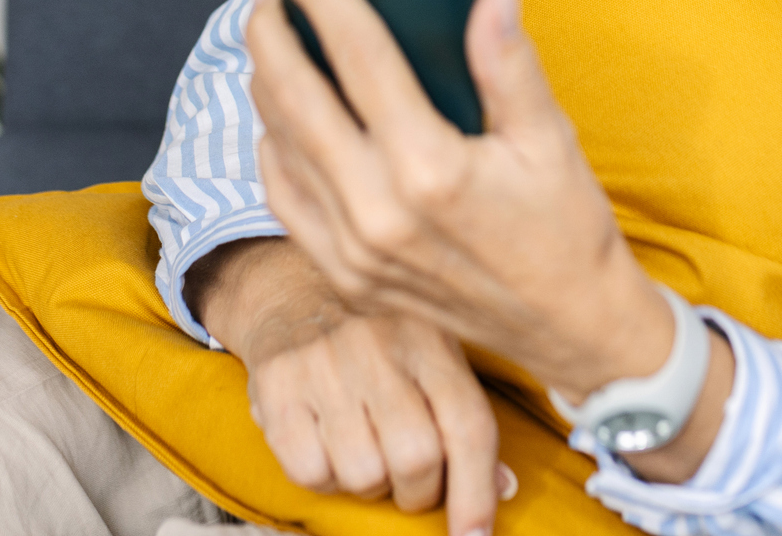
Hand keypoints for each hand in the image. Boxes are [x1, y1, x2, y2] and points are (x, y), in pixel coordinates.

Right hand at [193, 237, 509, 534]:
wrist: (292, 289)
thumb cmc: (380, 337)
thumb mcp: (435, 356)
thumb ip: (465, 418)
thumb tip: (503, 487)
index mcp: (431, 338)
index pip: (467, 426)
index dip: (476, 493)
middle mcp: (380, 346)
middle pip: (417, 458)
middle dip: (418, 492)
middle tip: (411, 482)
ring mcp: (326, 363)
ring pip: (363, 474)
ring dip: (369, 485)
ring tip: (366, 454)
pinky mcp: (278, 383)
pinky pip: (309, 472)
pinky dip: (323, 478)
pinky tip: (327, 447)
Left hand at [243, 0, 675, 404]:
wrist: (571, 329)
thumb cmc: (567, 230)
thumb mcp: (549, 138)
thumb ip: (509, 61)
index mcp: (429, 169)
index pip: (355, 53)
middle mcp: (377, 212)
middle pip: (291, 94)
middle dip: (269, 23)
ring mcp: (352, 250)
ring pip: (276, 142)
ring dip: (266, 77)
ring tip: (275, 30)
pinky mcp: (343, 275)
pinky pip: (283, 195)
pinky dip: (273, 143)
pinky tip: (284, 112)